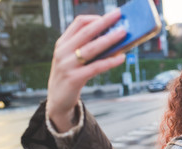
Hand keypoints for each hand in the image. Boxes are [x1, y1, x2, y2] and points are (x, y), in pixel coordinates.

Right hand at [46, 9, 125, 131]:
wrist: (57, 100)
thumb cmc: (70, 76)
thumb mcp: (72, 59)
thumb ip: (86, 48)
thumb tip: (112, 38)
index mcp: (62, 43)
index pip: (79, 23)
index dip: (96, 18)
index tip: (111, 17)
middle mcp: (62, 51)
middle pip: (86, 31)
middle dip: (105, 22)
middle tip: (120, 16)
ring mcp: (67, 65)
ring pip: (92, 48)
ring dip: (110, 39)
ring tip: (124, 34)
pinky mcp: (74, 78)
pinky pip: (96, 67)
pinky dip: (110, 61)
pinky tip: (121, 58)